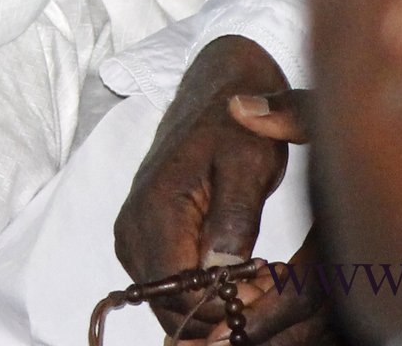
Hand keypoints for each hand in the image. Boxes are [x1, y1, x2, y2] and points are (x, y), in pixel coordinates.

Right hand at [115, 37, 310, 336]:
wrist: (216, 93)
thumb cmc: (237, 126)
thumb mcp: (248, 163)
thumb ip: (233, 218)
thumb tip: (221, 272)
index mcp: (156, 209)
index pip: (178, 290)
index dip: (224, 303)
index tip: (267, 286)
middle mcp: (133, 228)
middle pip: (167, 305)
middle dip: (220, 309)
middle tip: (268, 287)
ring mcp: (133, 236)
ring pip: (166, 302)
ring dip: (211, 304)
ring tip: (256, 278)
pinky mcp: (142, 238)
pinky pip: (166, 286)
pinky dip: (200, 293)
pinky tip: (236, 274)